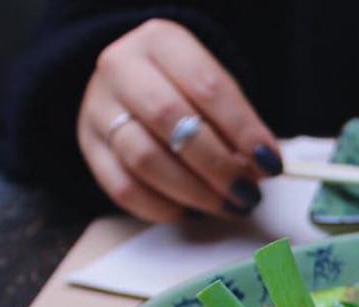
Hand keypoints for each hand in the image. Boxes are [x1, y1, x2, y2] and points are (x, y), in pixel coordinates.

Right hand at [76, 19, 283, 221]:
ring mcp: (98, 107)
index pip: (207, 86)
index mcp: (161, 42)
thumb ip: (238, 125)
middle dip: (217, 165)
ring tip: (226, 206)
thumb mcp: (215, 89)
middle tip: (247, 193)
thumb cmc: (186, 90)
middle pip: (170, 119)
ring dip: (193, 192)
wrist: (132, 83)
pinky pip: (122, 187)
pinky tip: (190, 212)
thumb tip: (259, 169)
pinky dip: (162, 207)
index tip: (270, 164)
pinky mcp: (88, 146)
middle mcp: (121, 68)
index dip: (243, 130)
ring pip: (143, 158)